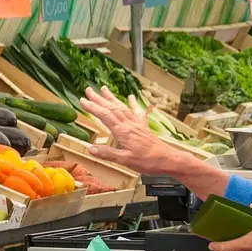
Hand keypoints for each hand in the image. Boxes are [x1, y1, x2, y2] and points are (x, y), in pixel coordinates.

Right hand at [82, 86, 200, 176]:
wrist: (168, 159)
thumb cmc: (148, 161)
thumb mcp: (125, 160)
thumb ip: (108, 154)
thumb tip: (91, 149)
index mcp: (123, 132)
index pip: (105, 116)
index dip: (93, 108)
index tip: (83, 100)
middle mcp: (130, 125)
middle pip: (112, 108)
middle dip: (99, 99)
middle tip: (89, 90)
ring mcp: (137, 125)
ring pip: (122, 108)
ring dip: (112, 98)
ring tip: (104, 89)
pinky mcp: (143, 128)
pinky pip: (137, 112)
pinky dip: (132, 104)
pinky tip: (131, 97)